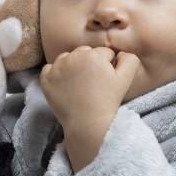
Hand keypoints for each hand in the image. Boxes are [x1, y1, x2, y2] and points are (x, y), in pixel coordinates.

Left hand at [40, 46, 139, 171]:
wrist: (88, 123)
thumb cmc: (108, 101)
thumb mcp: (125, 80)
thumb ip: (130, 60)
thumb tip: (119, 52)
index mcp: (94, 54)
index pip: (103, 52)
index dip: (107, 66)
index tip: (105, 80)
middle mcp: (73, 57)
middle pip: (84, 52)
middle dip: (89, 63)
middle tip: (92, 83)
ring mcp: (57, 67)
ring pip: (67, 58)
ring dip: (72, 66)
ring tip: (79, 85)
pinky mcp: (45, 78)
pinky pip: (49, 68)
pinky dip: (55, 75)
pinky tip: (65, 86)